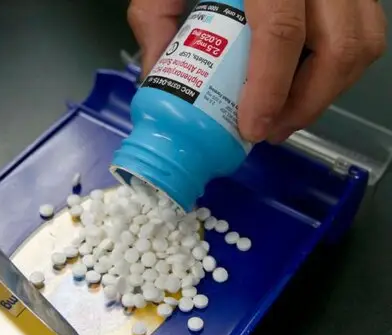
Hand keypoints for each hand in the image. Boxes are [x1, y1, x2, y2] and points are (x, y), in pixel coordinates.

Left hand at [128, 0, 386, 142]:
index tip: (253, 127)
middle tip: (270, 130)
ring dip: (326, 91)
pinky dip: (336, 68)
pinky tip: (302, 83)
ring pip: (361, 43)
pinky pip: (363, 31)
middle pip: (339, 46)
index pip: (281, 31)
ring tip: (285, 115)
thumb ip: (157, 18)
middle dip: (307, 103)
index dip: (270, 88)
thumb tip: (158, 77)